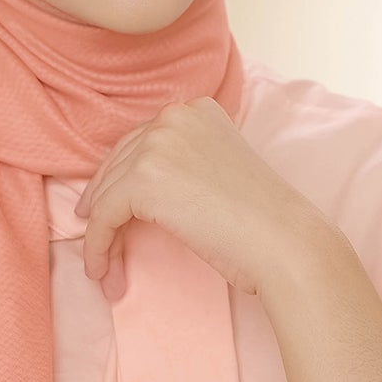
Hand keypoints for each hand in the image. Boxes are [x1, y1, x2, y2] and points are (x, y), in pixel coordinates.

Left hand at [73, 97, 328, 300]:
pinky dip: (97, 246)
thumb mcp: (219, 171)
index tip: (109, 208)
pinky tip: (101, 272)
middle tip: (101, 240)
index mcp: (196, 110)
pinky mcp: (142, 179)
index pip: (141, 143)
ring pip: (107, 192)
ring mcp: (157, 144)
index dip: (121, 180)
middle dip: (107, 206)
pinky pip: (102, 216)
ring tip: (105, 269)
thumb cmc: (261, 221)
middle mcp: (174, 116)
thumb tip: (134, 191)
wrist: (283, 240)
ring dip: (102, 235)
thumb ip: (183, 165)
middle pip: (118, 164)